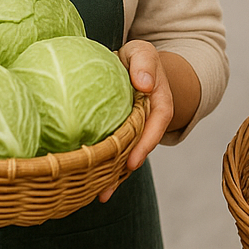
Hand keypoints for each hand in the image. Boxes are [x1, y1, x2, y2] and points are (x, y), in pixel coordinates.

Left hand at [105, 40, 169, 201]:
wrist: (132, 65)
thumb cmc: (137, 58)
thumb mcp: (143, 52)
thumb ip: (145, 62)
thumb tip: (144, 84)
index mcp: (159, 103)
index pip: (156, 124)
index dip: (145, 144)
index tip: (132, 162)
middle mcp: (148, 122)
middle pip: (140, 148)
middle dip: (125, 170)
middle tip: (107, 188)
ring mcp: (135, 132)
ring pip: (127, 156)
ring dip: (115, 177)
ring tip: (99, 195)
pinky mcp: (121, 136)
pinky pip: (116, 152)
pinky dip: (106, 169)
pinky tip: (89, 185)